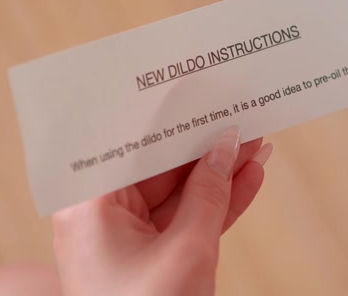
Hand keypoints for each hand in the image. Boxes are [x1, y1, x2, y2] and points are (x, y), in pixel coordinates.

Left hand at [52, 127, 272, 295]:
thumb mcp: (186, 250)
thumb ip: (209, 193)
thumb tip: (228, 147)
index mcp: (89, 203)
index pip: (129, 141)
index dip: (167, 114)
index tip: (198, 90)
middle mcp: (101, 214)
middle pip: (157, 163)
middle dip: (204, 143)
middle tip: (239, 113)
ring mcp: (125, 238)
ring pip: (178, 191)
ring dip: (219, 170)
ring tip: (257, 141)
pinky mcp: (148, 257)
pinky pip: (184, 219)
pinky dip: (217, 203)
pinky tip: (250, 178)